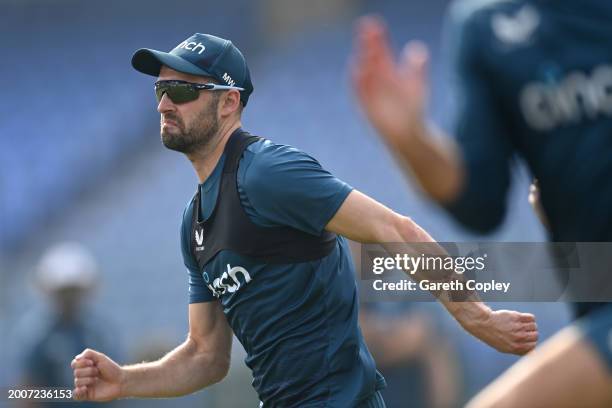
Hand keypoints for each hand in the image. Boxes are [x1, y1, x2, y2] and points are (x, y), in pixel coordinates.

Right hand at [71, 348, 123, 401]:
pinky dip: (78, 392)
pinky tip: (85, 388)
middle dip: (88, 371)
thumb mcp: (101, 357)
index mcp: (85, 367)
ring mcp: (84, 386)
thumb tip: (77, 358)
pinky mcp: (87, 395)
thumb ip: (88, 353)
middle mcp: (83, 376)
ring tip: (96, 380)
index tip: (92, 363)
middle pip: (76, 372)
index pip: (74, 364)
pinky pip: (75, 395)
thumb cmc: (111, 369)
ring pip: (77, 382)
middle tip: (98, 372)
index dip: (82, 363)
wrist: (120, 381)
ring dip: (88, 379)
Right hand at [352, 15, 428, 147]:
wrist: (407, 133)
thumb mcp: (416, 84)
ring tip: (367, 48)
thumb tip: (417, 51)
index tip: (374, 24)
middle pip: (370, 58)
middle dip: (368, 44)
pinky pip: (360, 93)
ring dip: (364, 60)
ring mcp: (370, 92)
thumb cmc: (412, 107)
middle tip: (367, 28)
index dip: (376, 37)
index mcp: (386, 70)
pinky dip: (358, 82)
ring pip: (364, 72)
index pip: (379, 49)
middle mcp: (376, 79)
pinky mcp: (366, 107)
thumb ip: (416, 67)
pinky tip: (358, 70)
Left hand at [460, 306, 538, 354]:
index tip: (524, 339)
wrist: (484, 324)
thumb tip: (534, 352)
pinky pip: (531, 317)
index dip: (530, 342)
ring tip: (520, 324)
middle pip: (535, 336)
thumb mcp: (505, 348)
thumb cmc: (494, 336)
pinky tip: (521, 319)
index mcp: (516, 348)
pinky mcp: (517, 317)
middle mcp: (518, 338)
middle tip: (522, 331)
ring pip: (534, 326)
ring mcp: (518, 327)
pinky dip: (529, 318)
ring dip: (529, 325)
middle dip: (530, 333)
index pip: (534, 346)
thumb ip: (520, 351)